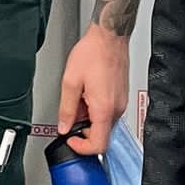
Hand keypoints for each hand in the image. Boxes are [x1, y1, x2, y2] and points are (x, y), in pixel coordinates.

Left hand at [56, 22, 128, 155]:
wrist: (109, 36)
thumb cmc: (93, 53)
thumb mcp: (70, 82)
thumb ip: (66, 109)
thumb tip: (63, 127)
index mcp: (104, 109)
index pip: (98, 146)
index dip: (82, 148)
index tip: (71, 139)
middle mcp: (117, 109)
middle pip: (100, 134)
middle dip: (82, 127)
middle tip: (72, 111)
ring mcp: (121, 103)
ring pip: (103, 123)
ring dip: (88, 116)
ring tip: (80, 96)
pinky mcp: (121, 97)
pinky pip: (108, 111)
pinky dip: (95, 108)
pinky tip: (88, 91)